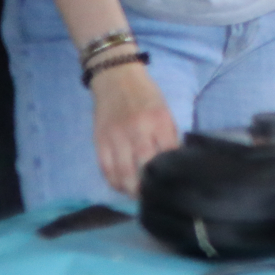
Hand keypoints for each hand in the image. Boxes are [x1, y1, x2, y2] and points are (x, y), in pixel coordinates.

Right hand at [90, 61, 177, 196]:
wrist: (116, 77)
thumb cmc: (145, 95)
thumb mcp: (165, 111)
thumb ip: (169, 135)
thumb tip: (175, 160)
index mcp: (158, 121)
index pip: (167, 153)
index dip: (170, 172)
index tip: (174, 185)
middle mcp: (137, 130)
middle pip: (143, 167)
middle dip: (149, 187)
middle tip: (155, 197)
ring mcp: (116, 136)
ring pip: (122, 173)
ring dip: (130, 189)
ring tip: (138, 196)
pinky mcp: (99, 140)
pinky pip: (105, 168)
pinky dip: (113, 181)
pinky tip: (121, 186)